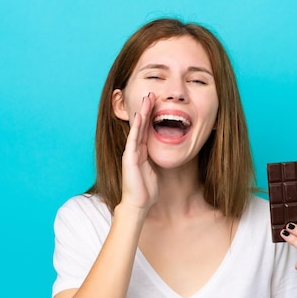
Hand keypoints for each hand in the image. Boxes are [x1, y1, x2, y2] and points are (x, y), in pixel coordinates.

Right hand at [121, 93, 158, 211]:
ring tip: (147, 99)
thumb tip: (166, 153)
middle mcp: (135, 150)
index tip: (156, 103)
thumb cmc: (146, 190)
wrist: (137, 204)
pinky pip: (133, 139)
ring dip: (142, 113)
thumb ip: (157, 160)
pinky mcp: (129, 158)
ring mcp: (131, 153)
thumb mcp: (155, 170)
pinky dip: (137, 127)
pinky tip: (140, 116)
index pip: (146, 130)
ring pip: (137, 128)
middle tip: (151, 94)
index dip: (151, 116)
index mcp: (142, 152)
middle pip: (141, 125)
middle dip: (146, 109)